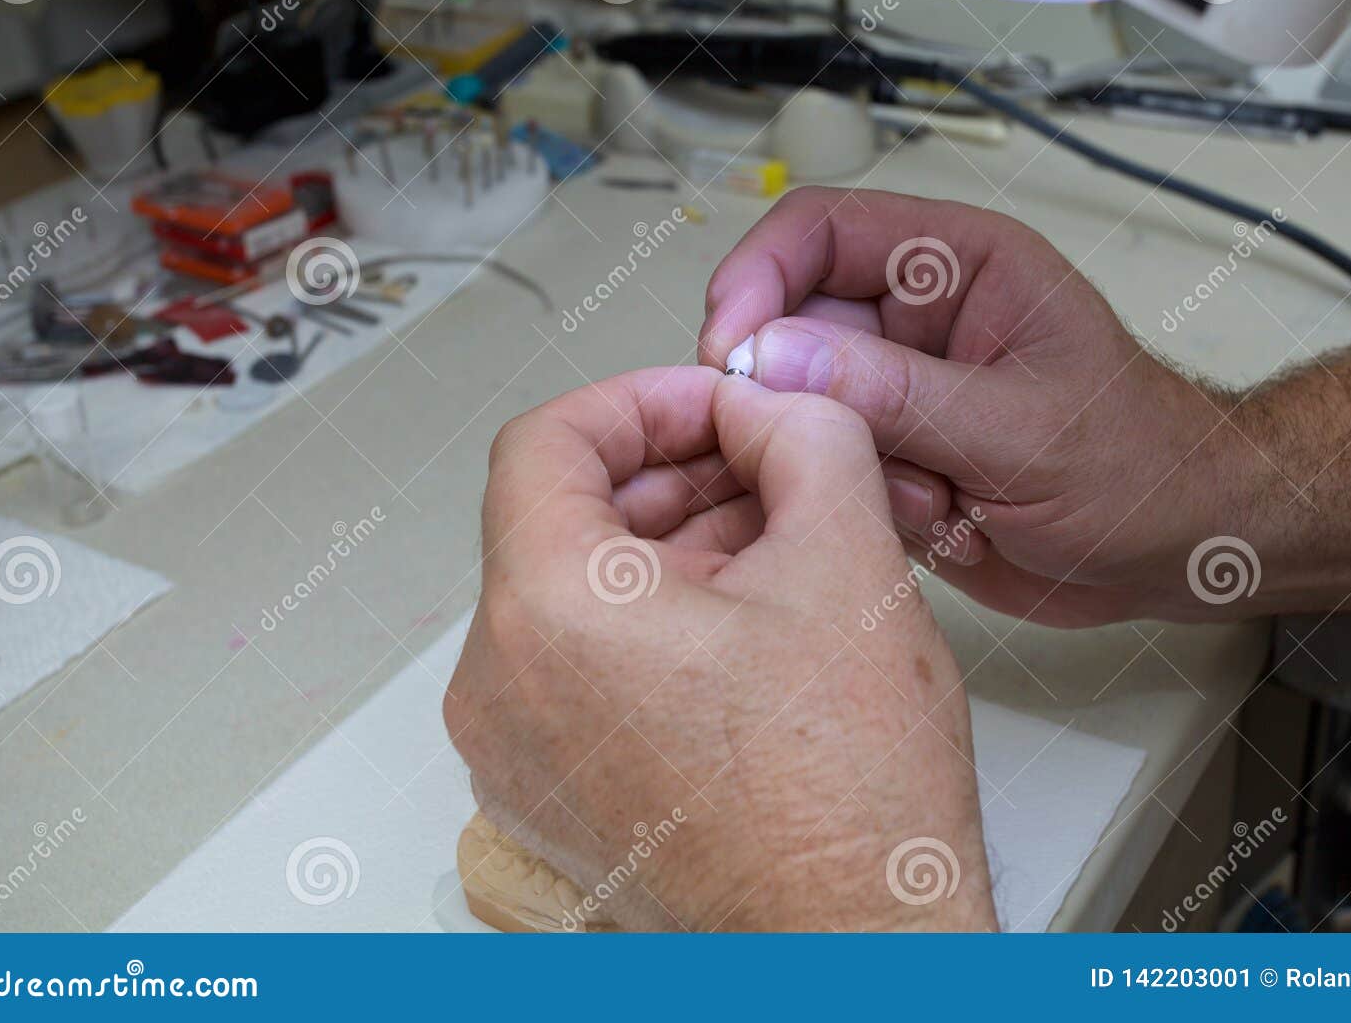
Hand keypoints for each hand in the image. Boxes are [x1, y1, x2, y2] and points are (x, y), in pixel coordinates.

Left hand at [444, 366, 997, 931]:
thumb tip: (766, 408)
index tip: (712, 406)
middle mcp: (501, 684)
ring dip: (668, 548)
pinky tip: (745, 625)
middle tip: (764, 467)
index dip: (642, 400)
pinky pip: (576, 668)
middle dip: (671, 475)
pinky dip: (647, 624)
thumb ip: (804, 434)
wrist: (849, 950)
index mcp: (548, 610)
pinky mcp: (549, 794)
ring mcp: (517, 751)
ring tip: (774, 549)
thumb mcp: (849, 560)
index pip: (548, 440)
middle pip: (559, 515)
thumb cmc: (845, 803)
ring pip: (573, 593)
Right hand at [699, 187, 1245, 626]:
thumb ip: (895, 394)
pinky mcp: (899, 453)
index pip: (819, 231)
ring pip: (809, 414)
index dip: (758, 279)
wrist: (1181, 547)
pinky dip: (880, 509)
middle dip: (810, 403)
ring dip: (862, 470)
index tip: (730, 351)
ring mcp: (904, 389)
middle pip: (795, 328)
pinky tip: (959, 524)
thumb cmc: (1143, 465)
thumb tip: (776, 353)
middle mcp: (918, 317)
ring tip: (951, 501)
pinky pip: (835, 471)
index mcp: (958, 262)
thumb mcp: (1019, 430)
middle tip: (848, 456)